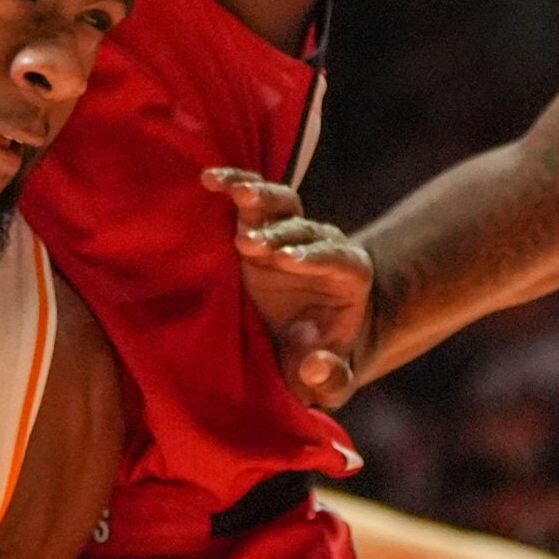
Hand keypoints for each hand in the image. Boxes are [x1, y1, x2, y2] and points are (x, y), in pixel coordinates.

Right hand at [203, 167, 373, 407]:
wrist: (315, 335)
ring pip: (282, 203)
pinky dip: (233, 184)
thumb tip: (313, 365)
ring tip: (235, 193)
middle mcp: (321, 245)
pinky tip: (210, 178)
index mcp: (348, 276)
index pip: (336, 258)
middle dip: (279, 233)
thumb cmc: (325, 359)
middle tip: (251, 243)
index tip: (287, 260)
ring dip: (260, 198)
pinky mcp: (258, 228)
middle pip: (306, 226)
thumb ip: (332, 378)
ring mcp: (289, 232)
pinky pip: (250, 200)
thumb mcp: (335, 379)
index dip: (313, 257)